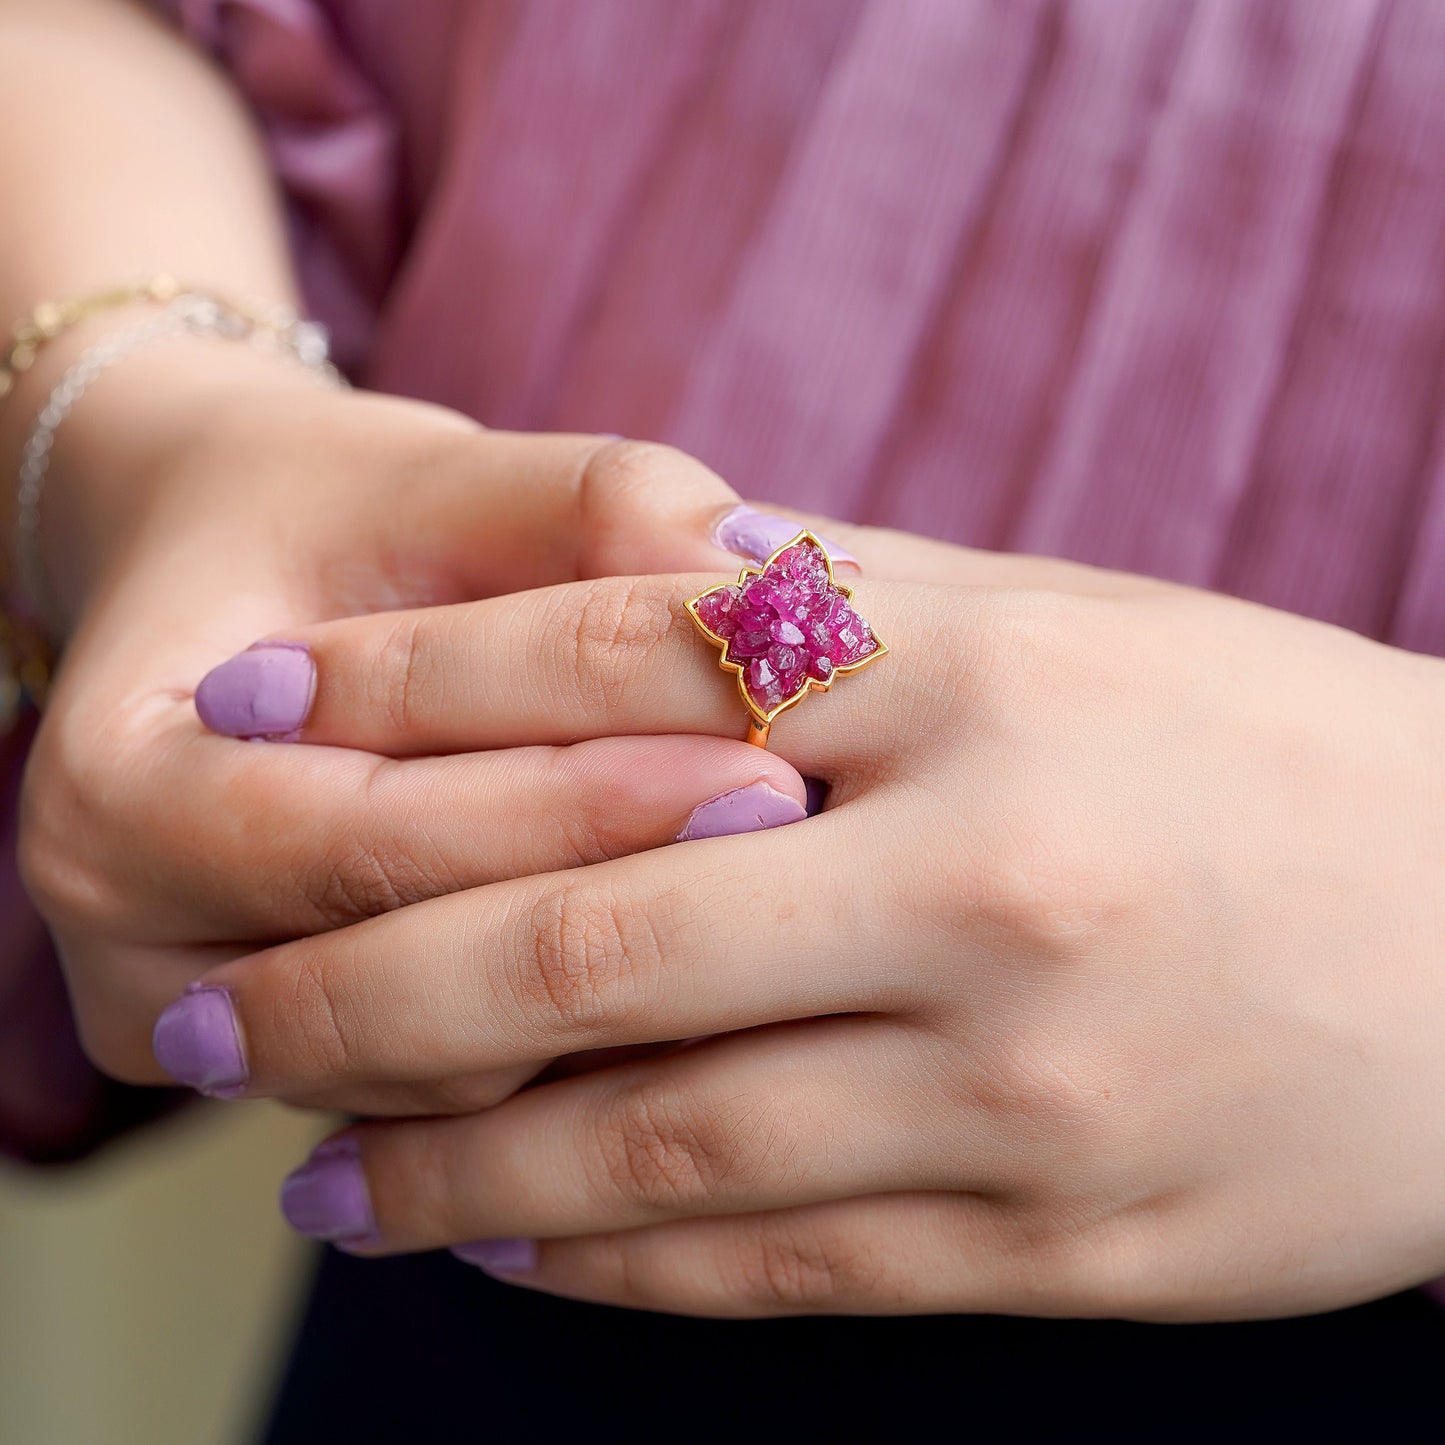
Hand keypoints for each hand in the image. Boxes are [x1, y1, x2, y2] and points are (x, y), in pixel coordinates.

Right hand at [17, 347, 811, 1092]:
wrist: (247, 596)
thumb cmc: (349, 528)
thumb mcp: (450, 482)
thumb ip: (587, 509)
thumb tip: (754, 572)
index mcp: (123, 793)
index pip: (382, 839)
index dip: (586, 811)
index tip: (777, 773)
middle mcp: (136, 951)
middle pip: (421, 982)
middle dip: (631, 914)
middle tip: (824, 851)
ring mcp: (208, 1039)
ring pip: (460, 1077)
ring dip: (630, 1010)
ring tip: (799, 919)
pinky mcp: (294, 1069)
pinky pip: (471, 1098)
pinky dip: (592, 1048)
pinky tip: (720, 976)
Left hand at [162, 534, 1444, 1319]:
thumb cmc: (1270, 753)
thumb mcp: (1072, 628)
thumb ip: (848, 609)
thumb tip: (632, 581)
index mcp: (984, 684)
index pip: (619, 665)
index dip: (401, 690)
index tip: (250, 720)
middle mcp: (988, 886)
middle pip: (580, 943)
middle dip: (354, 987)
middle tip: (210, 1030)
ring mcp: (1028, 1092)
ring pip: (656, 1151)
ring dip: (451, 1172)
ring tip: (319, 1174)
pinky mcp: (1072, 1252)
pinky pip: (780, 1272)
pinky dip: (611, 1266)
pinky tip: (508, 1249)